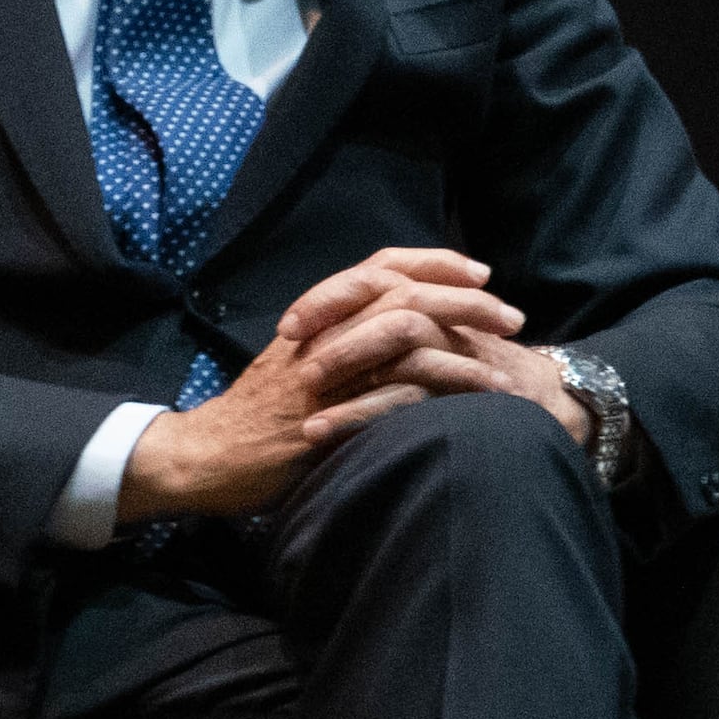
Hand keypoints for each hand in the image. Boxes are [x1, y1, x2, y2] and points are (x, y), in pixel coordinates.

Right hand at [119, 246, 577, 520]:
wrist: (207, 455)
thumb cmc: (258, 415)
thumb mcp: (298, 364)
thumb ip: (342, 340)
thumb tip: (399, 328)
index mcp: (317, 316)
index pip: (380, 266)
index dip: (434, 262)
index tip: (480, 271)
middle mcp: (323, 332)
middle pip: (403, 292)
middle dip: (466, 300)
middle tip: (512, 315)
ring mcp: (326, 371)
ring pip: (405, 335)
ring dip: (466, 348)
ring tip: (508, 367)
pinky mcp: (331, 412)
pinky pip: (397, 391)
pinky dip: (443, 392)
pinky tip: (477, 403)